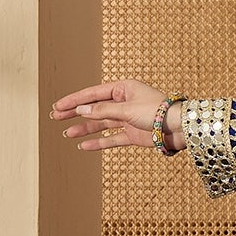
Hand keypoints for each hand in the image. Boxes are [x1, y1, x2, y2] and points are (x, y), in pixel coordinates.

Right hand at [51, 78, 179, 152]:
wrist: (179, 128)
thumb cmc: (157, 112)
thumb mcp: (126, 109)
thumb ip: (103, 111)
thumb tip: (81, 110)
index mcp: (123, 89)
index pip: (93, 94)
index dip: (74, 100)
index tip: (57, 106)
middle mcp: (123, 103)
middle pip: (94, 108)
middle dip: (75, 113)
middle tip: (55, 117)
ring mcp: (127, 119)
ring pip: (100, 124)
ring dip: (84, 128)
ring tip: (67, 134)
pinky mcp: (133, 135)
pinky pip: (111, 138)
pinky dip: (98, 142)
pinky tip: (84, 146)